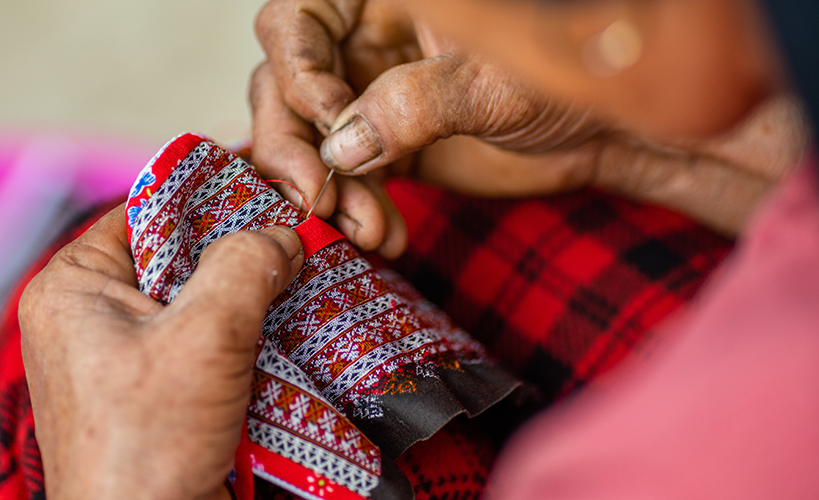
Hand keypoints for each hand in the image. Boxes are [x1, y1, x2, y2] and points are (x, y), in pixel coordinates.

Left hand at [19, 206, 303, 499]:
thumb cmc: (145, 449)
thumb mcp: (203, 338)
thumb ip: (245, 267)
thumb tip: (282, 233)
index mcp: (72, 287)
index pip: (146, 210)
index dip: (212, 196)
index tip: (272, 187)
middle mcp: (89, 318)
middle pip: (178, 258)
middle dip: (241, 255)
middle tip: (300, 239)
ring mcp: (120, 361)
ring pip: (198, 306)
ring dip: (250, 304)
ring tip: (304, 286)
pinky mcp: (152, 399)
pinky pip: (203, 351)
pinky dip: (245, 346)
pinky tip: (288, 339)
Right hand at [251, 0, 602, 256]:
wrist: (603, 131)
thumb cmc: (570, 78)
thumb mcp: (495, 82)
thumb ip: (417, 102)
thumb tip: (341, 143)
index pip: (297, 18)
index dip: (298, 70)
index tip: (332, 122)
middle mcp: (361, 39)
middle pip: (281, 83)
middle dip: (294, 145)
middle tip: (316, 196)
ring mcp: (363, 93)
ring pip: (301, 136)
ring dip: (321, 189)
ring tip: (364, 229)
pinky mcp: (377, 145)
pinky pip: (337, 176)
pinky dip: (349, 209)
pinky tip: (378, 234)